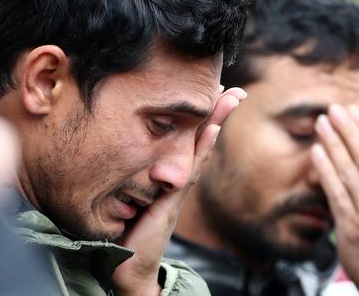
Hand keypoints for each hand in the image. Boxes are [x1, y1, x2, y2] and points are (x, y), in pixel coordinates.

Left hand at [111, 86, 246, 295]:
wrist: (127, 268)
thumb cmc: (124, 234)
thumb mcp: (126, 198)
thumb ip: (132, 180)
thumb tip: (123, 156)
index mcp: (168, 178)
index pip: (188, 143)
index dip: (201, 120)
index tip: (214, 95)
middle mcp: (177, 181)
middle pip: (201, 142)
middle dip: (217, 115)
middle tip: (235, 91)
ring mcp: (177, 190)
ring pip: (200, 151)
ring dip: (216, 124)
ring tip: (230, 100)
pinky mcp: (171, 201)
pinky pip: (188, 170)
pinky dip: (201, 150)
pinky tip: (211, 130)